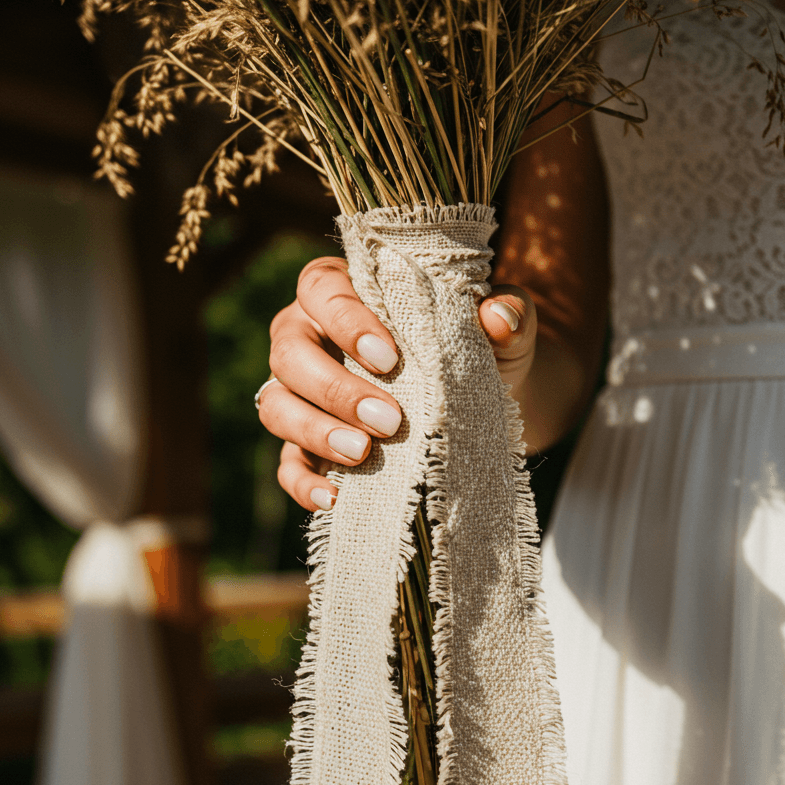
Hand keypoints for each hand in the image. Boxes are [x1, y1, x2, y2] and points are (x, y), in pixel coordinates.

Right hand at [257, 256, 537, 510]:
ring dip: (315, 431)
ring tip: (362, 453)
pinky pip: (288, 463)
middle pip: (289, 352)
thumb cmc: (482, 351)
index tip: (389, 358)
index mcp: (345, 290)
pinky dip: (304, 482)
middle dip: (335, 388)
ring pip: (276, 405)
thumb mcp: (503, 331)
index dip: (345, 320)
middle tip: (388, 420)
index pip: (320, 288)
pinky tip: (335, 496)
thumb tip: (499, 316)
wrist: (486, 405)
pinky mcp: (306, 444)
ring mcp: (300, 393)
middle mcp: (308, 335)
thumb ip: (508, 314)